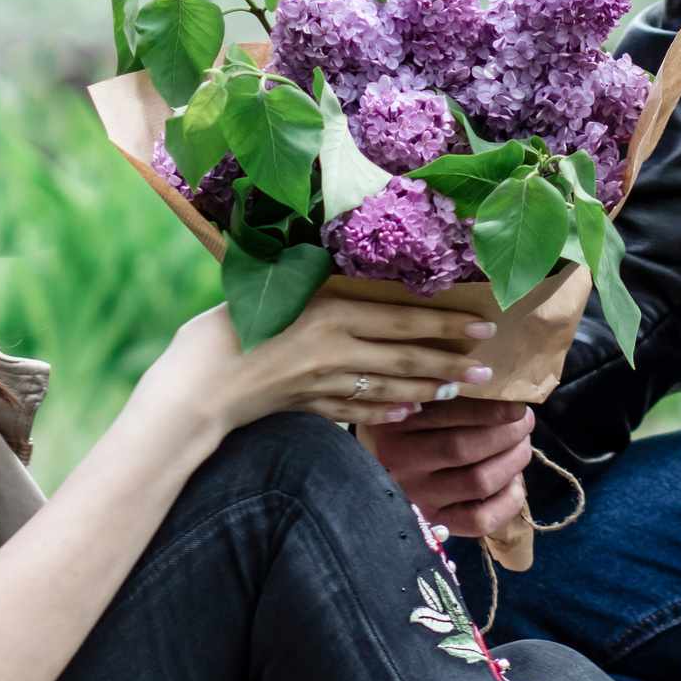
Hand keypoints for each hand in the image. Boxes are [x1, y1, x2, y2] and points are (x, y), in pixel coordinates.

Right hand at [136, 297, 497, 437]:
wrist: (193, 390)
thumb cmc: (220, 327)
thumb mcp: (270, 286)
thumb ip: (313, 282)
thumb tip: (349, 268)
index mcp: (330, 314)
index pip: (404, 319)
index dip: (447, 323)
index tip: (484, 325)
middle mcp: (336, 352)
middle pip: (405, 356)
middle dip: (450, 363)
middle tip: (487, 368)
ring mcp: (324, 386)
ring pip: (389, 386)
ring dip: (427, 388)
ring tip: (458, 389)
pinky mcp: (309, 408)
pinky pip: (357, 411)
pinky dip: (386, 411)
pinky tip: (406, 411)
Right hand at [360, 399, 535, 536]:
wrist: (366, 478)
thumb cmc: (402, 432)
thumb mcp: (408, 405)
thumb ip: (441, 393)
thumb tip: (499, 388)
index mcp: (394, 426)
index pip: (448, 414)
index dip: (491, 409)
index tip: (516, 403)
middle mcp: (401, 464)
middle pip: (465, 448)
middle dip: (507, 432)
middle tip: (523, 421)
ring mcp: (417, 497)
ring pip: (479, 481)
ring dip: (513, 460)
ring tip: (522, 445)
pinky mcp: (433, 524)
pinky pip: (479, 519)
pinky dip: (508, 501)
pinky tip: (514, 482)